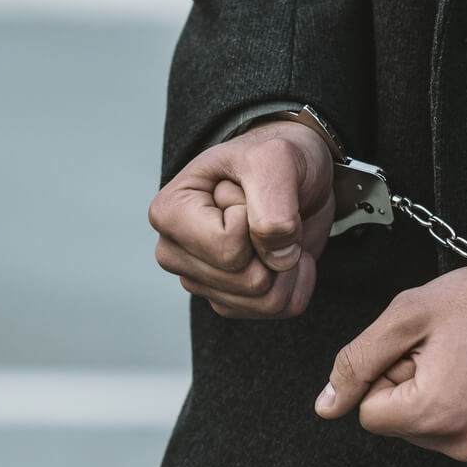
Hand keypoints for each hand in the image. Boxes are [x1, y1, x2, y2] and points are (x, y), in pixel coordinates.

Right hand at [149, 121, 335, 318]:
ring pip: (264, 301)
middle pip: (247, 280)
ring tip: (277, 231)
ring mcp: (201, 281)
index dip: (254, 219)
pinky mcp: (229, 300)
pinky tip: (284, 251)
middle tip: (265, 211)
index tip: (248, 192)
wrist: (295, 173)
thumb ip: (273, 202)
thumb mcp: (275, 158)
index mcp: (170, 213)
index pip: (227, 247)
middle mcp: (175, 252)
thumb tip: (276, 257)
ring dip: (289, 264)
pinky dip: (296, 281)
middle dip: (274, 245)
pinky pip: (278, 309)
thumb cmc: (273, 157)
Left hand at [315, 263, 466, 466]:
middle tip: (454, 353)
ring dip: (449, 405)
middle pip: (406, 430)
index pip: (371, 414)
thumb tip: (326, 406)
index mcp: (435, 411)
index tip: (422, 351)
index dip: (389, 376)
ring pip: (440, 439)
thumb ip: (358, 362)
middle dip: (418, 392)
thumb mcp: (410, 314)